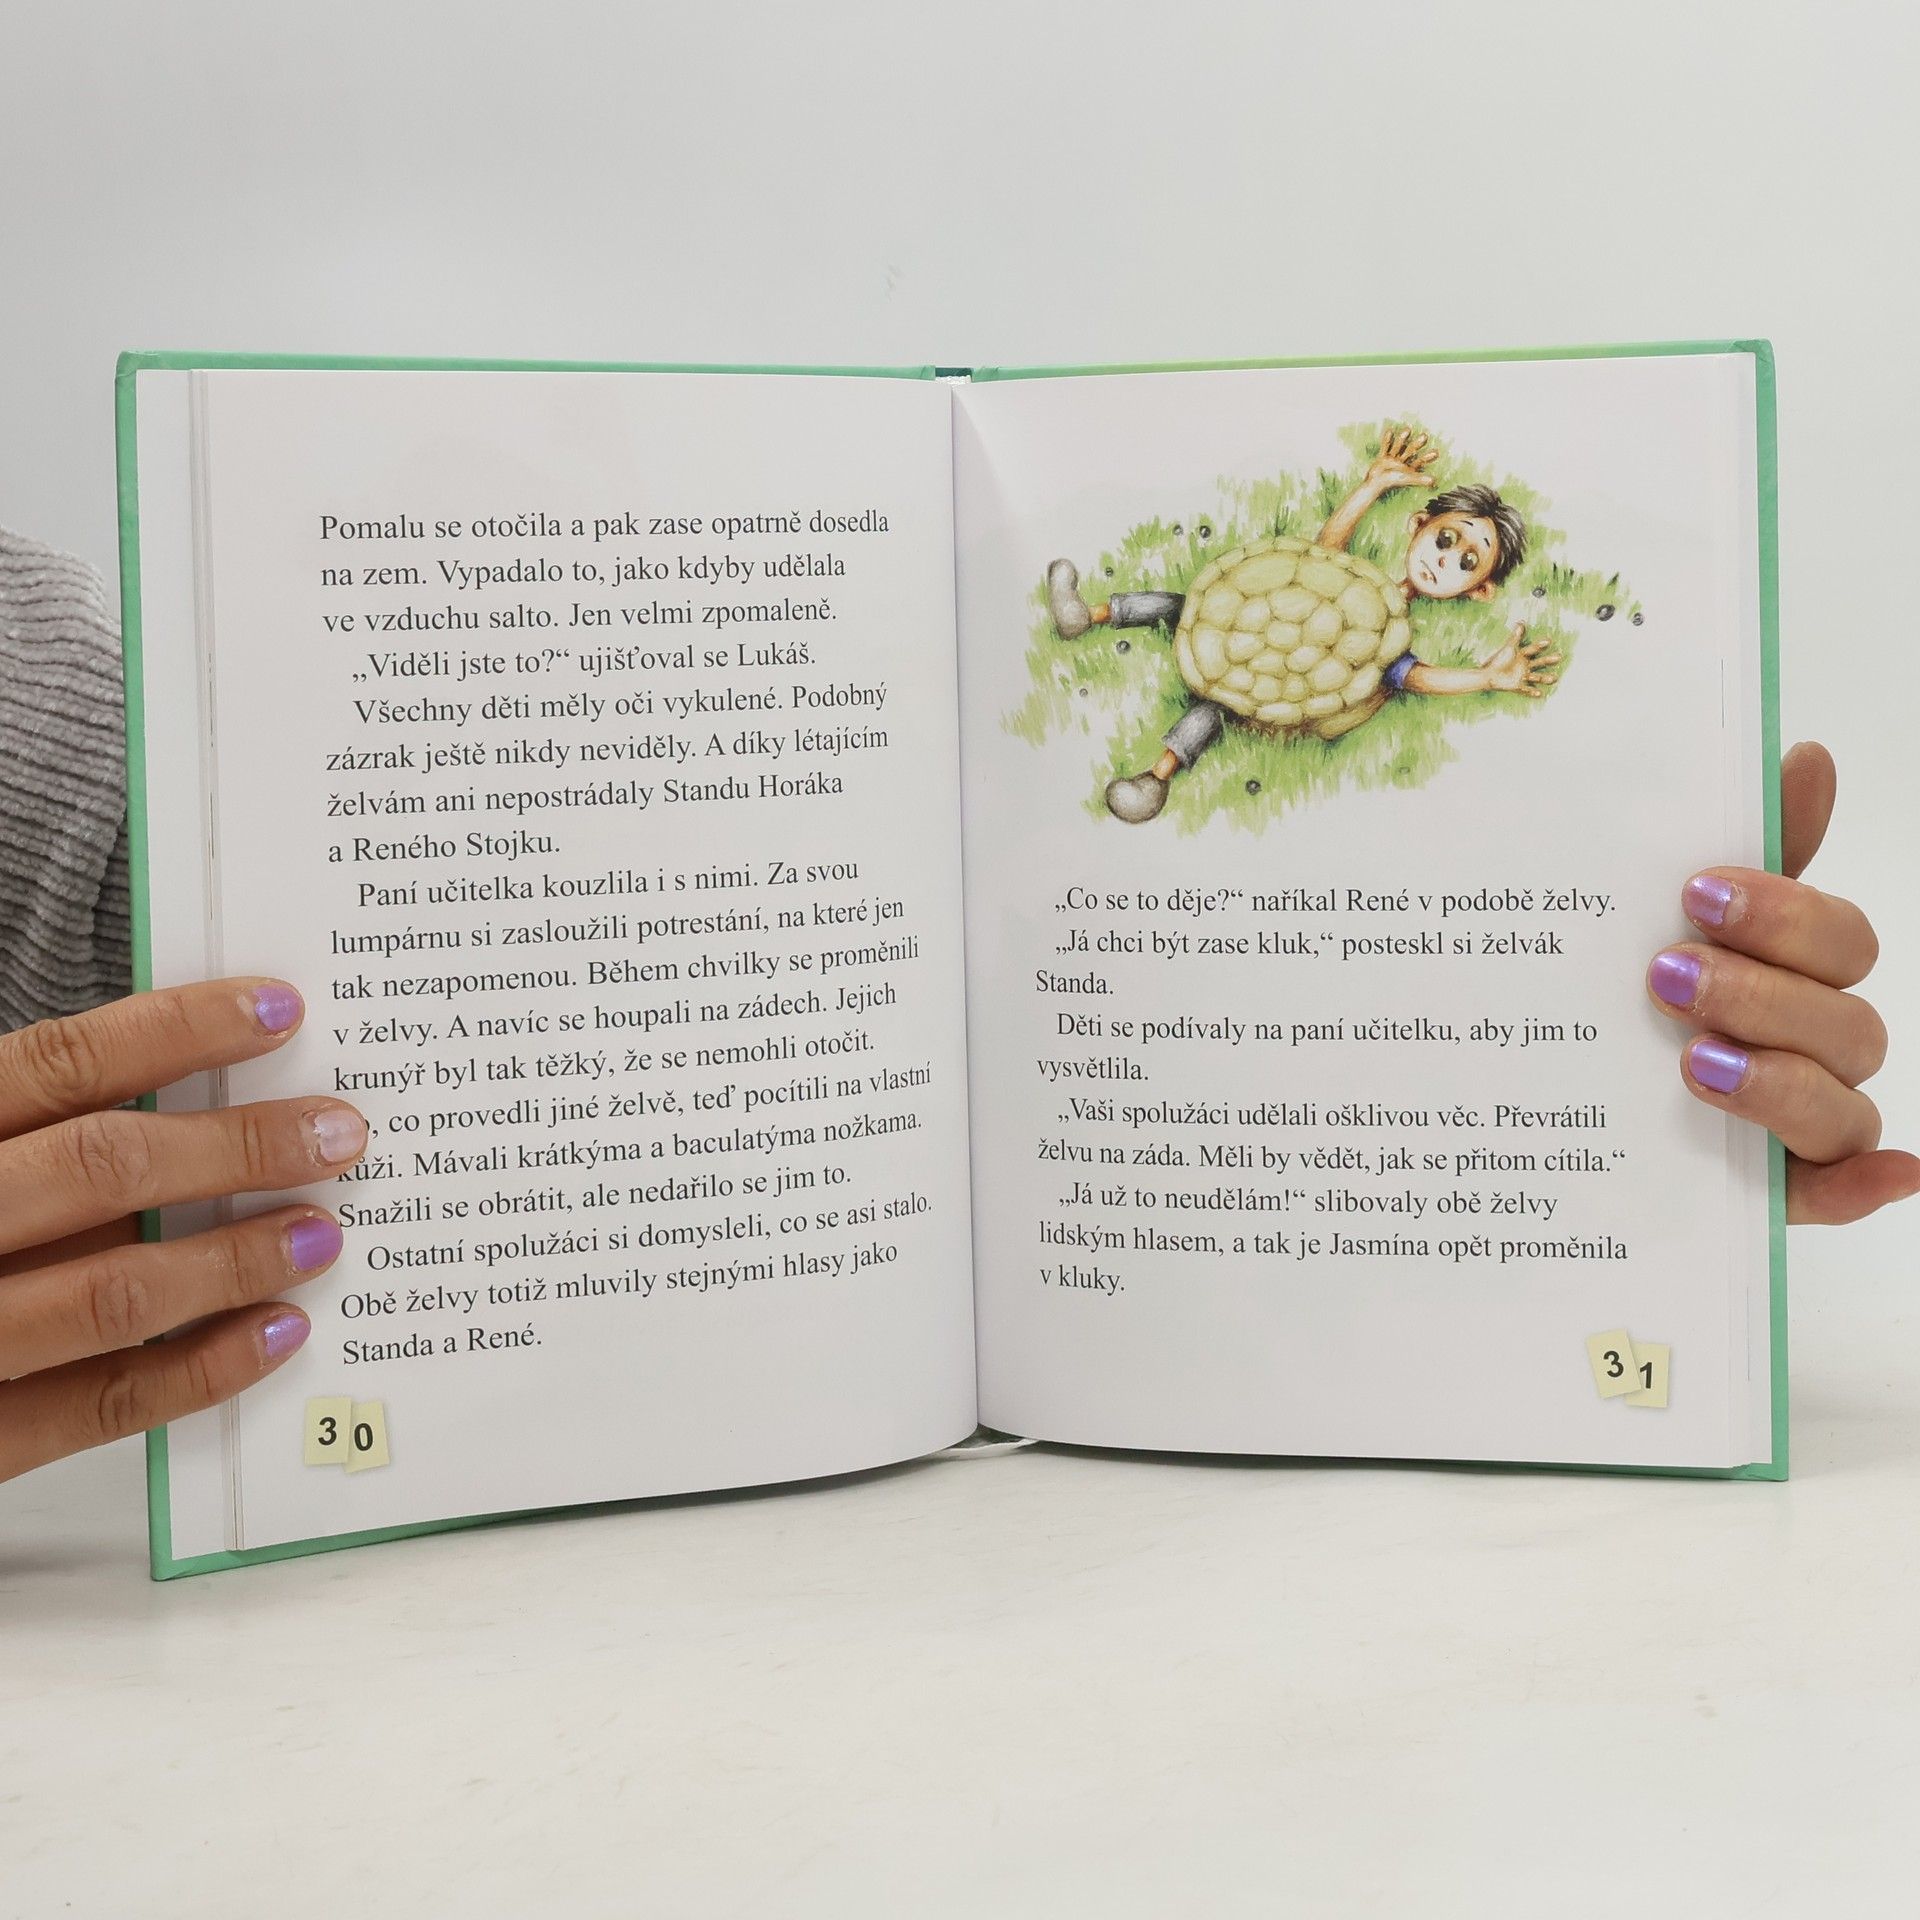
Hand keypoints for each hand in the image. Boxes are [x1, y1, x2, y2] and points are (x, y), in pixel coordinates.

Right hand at [0, 981, 364, 1481]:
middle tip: (340, 1131)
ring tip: (323, 1230)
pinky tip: (278, 1331)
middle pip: (103, 1170)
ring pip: (113, 1289)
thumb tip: (173, 1088)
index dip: (176, 1030)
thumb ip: (21, 1128)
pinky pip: (101, 1404)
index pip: (58, 1065)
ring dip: (235, 1258)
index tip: (278, 1010)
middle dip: (237, 1146)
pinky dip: (203, 1367)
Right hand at [1366, 423, 1439, 493]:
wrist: (1374, 484)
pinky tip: (1390, 431)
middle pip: (1410, 452)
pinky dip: (1387, 440)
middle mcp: (1401, 463)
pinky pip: (1385, 447)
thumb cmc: (1392, 482)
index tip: (1436, 453)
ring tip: (1408, 429)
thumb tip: (1434, 481)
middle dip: (1417, 444)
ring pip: (1398, 447)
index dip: (1427, 457)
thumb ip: (1419, 479)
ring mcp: (1392, 460)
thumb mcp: (1407, 478)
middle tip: (1425, 436)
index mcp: (1408, 469)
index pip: (1420, 462)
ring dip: (1402, 439)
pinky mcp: (1382, 458)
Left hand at [1485, 624, 1561, 694]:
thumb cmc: (1498, 660)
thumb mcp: (1507, 648)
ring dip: (1545, 678)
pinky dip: (1532, 692)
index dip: (1539, 645)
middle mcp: (1526, 666)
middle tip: (1559, 657)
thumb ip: (1514, 637)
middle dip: (1548, 660)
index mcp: (1524, 656)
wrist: (1488, 675)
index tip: (1548, 641)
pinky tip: (1540, 694)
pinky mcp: (1517, 686)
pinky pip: (1526, 689)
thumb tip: (1521, 622)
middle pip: (1539, 663)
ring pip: (1536, 677)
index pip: (1533, 649)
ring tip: (1554, 678)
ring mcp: (1522, 676)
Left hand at [1646, 742, 1919, 1224]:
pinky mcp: (1778, 1190)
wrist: (1531, 1087)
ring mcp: (1797, 1118)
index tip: (1697, 890)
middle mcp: (1809, 1040)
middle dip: (1762, 992)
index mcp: (1792, 968)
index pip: (1837, 937)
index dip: (1784, 913)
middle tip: (1666, 975)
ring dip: (1779, 1079)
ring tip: (1691, 1061)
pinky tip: (1888, 1174)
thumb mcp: (1650, 914)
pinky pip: (1840, 1192)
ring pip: (1841, 1102)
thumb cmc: (1614, 985)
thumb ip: (1734, 847)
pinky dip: (1866, 1186)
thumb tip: (1810, 756)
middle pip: (1845, 1017)